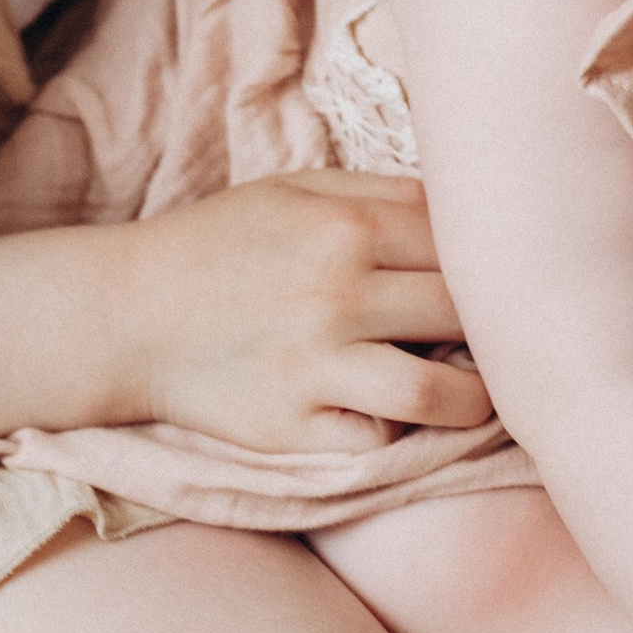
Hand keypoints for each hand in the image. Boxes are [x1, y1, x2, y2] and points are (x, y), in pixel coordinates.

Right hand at [117, 170, 491, 450]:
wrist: (125, 313)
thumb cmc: (218, 243)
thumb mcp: (294, 190)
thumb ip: (380, 194)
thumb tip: (466, 209)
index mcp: (347, 225)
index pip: (462, 243)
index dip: (493, 262)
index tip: (505, 279)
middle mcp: (340, 293)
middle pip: (464, 313)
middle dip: (495, 326)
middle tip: (507, 339)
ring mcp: (318, 366)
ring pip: (439, 394)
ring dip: (475, 398)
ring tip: (478, 394)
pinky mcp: (294, 427)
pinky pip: (378, 442)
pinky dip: (398, 434)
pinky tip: (401, 420)